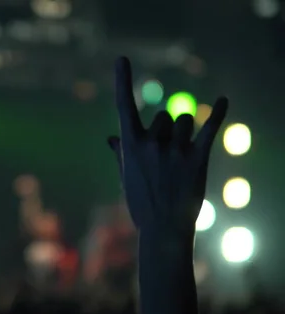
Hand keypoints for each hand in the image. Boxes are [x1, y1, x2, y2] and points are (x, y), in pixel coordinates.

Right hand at [108, 57, 226, 239]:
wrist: (163, 231)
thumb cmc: (141, 203)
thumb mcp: (126, 177)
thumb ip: (122, 153)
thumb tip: (111, 137)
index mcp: (130, 145)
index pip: (123, 106)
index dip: (123, 81)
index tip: (121, 59)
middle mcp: (151, 143)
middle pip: (163, 116)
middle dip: (166, 129)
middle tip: (166, 155)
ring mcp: (174, 151)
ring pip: (183, 120)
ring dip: (183, 132)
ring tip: (181, 155)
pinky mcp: (197, 159)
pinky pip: (209, 129)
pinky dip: (219, 113)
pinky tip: (224, 100)